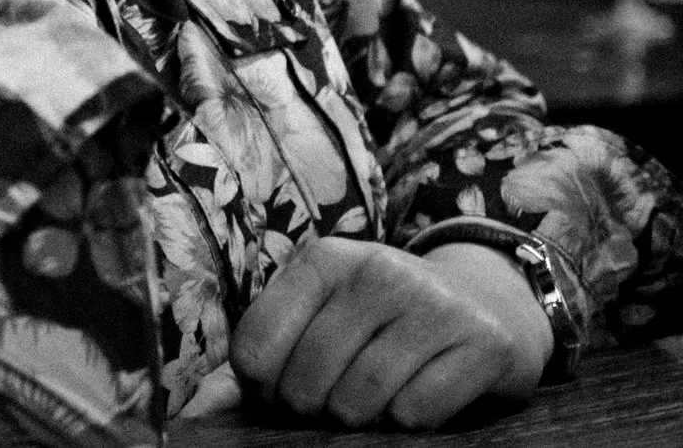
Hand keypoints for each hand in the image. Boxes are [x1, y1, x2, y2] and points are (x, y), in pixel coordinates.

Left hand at [231, 237, 554, 429]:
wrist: (486, 304)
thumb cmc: (380, 320)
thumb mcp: (320, 315)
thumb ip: (261, 357)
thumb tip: (195, 415)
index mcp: (323, 261)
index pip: (255, 346)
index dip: (260, 388)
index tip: (278, 390)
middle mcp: (378, 271)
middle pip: (306, 380)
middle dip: (310, 408)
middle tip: (330, 402)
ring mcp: (434, 304)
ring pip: (360, 399)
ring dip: (359, 418)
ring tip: (369, 402)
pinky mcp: (482, 343)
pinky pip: (416, 412)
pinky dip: (407, 422)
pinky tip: (414, 399)